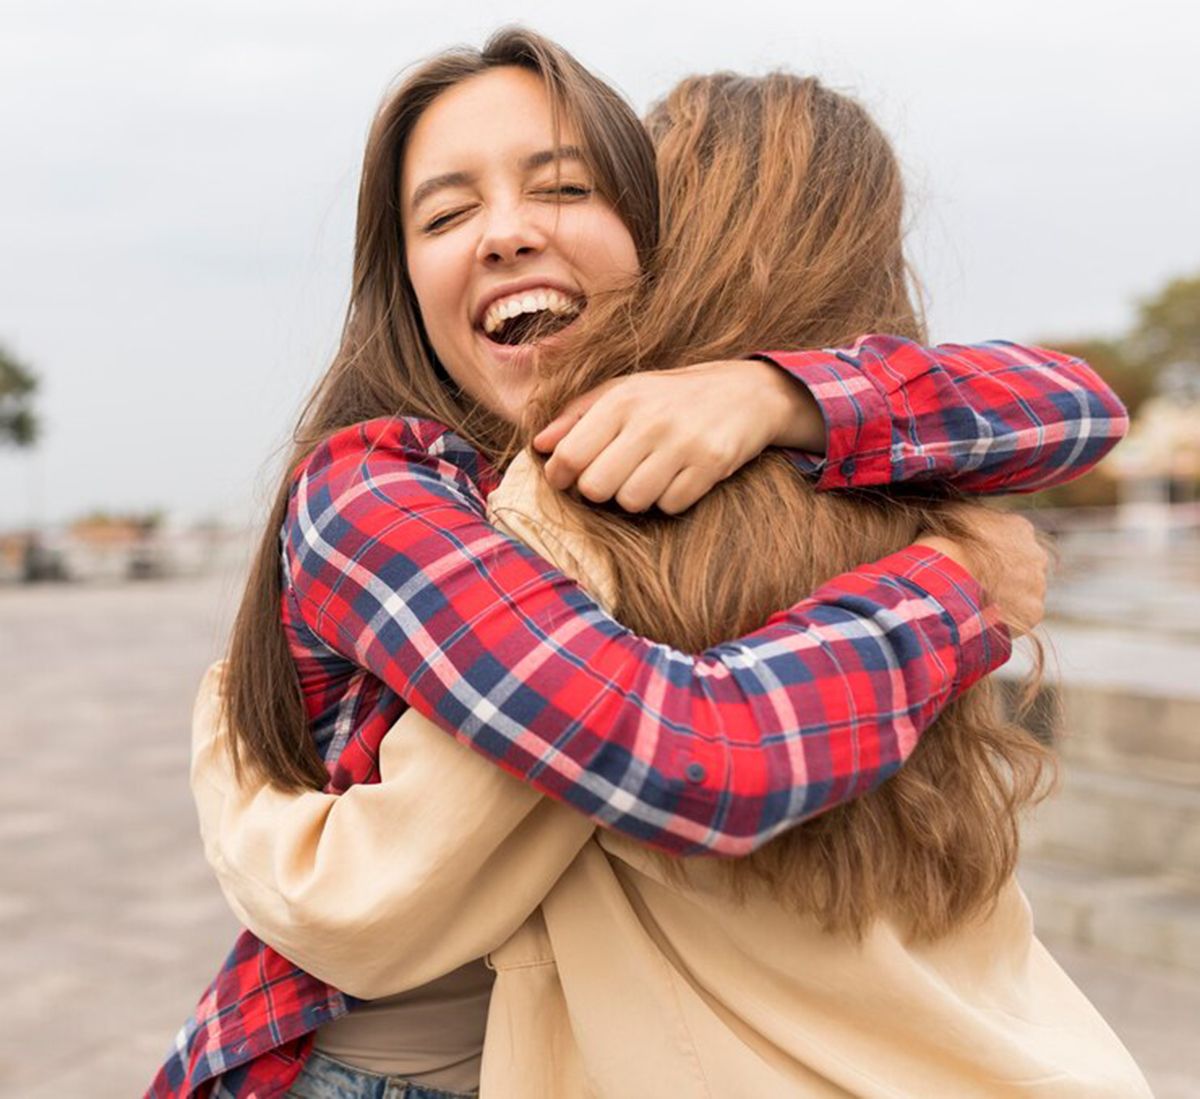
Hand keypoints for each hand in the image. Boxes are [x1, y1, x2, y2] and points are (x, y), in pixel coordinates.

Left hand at [532, 359, 825, 513]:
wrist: (746, 392)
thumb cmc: (672, 396)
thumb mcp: (624, 391)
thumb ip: (577, 415)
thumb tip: (540, 445)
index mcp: (622, 400)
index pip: (571, 456)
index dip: (560, 477)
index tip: (565, 479)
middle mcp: (651, 420)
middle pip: (597, 487)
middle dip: (599, 490)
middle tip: (612, 477)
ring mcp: (683, 444)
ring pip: (632, 501)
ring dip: (635, 497)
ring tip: (647, 475)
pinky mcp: (711, 465)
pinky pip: (670, 505)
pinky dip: (669, 499)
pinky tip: (677, 478)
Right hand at [916, 507, 1048, 636]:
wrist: (947, 582)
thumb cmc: (945, 548)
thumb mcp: (953, 517)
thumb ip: (971, 515)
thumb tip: (966, 515)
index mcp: (1020, 527)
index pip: (1013, 537)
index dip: (994, 549)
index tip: (978, 559)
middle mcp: (1037, 553)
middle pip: (1024, 564)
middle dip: (1007, 572)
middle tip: (980, 581)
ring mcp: (1038, 584)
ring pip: (1026, 590)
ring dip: (1009, 595)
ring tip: (980, 602)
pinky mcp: (1033, 611)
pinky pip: (1022, 614)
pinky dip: (1008, 616)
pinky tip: (987, 616)